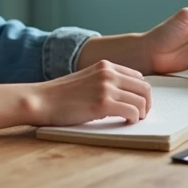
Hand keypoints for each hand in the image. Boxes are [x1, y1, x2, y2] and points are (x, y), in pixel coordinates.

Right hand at [29, 60, 152, 125]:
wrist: (41, 100)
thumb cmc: (60, 95)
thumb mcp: (86, 79)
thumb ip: (104, 82)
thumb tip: (125, 95)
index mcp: (105, 65)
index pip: (138, 77)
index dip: (141, 92)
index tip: (138, 103)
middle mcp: (108, 73)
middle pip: (144, 88)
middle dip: (146, 103)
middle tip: (141, 115)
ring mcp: (106, 88)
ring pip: (141, 101)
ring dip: (142, 113)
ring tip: (133, 120)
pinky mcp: (103, 104)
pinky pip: (132, 112)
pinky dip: (133, 119)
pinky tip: (126, 123)